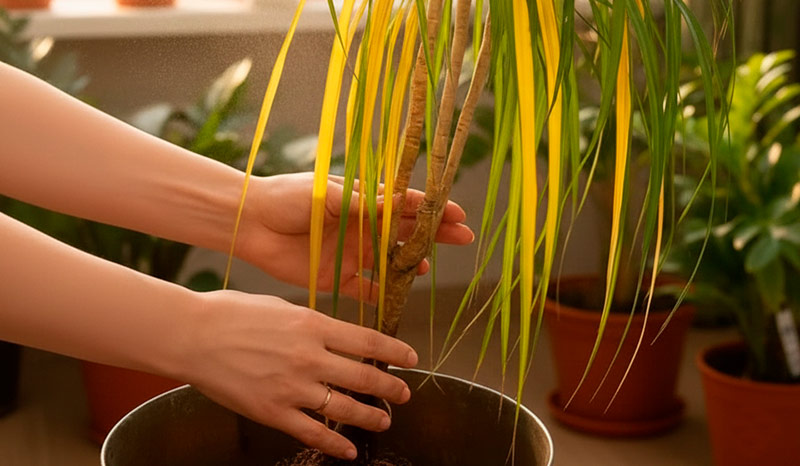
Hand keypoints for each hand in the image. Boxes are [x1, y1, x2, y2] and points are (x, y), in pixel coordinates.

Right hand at [183, 290, 417, 459]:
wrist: (192, 335)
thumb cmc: (232, 313)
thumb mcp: (281, 307)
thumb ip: (312, 323)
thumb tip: (335, 333)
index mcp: (313, 326)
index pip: (368, 341)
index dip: (395, 352)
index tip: (411, 358)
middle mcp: (309, 357)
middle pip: (364, 377)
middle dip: (390, 388)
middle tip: (405, 394)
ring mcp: (292, 387)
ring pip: (345, 408)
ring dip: (371, 416)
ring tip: (384, 420)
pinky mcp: (273, 411)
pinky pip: (313, 432)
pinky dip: (335, 444)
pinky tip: (349, 450)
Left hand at [236, 173, 473, 299]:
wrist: (251, 223)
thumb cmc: (287, 197)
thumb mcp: (327, 193)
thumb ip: (363, 204)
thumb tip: (400, 203)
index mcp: (363, 200)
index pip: (406, 204)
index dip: (432, 208)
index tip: (456, 212)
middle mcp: (363, 226)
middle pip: (407, 232)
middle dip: (435, 234)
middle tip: (463, 238)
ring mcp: (353, 252)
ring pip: (392, 261)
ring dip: (411, 264)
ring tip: (426, 267)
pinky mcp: (338, 277)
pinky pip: (367, 289)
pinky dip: (383, 294)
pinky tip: (400, 296)